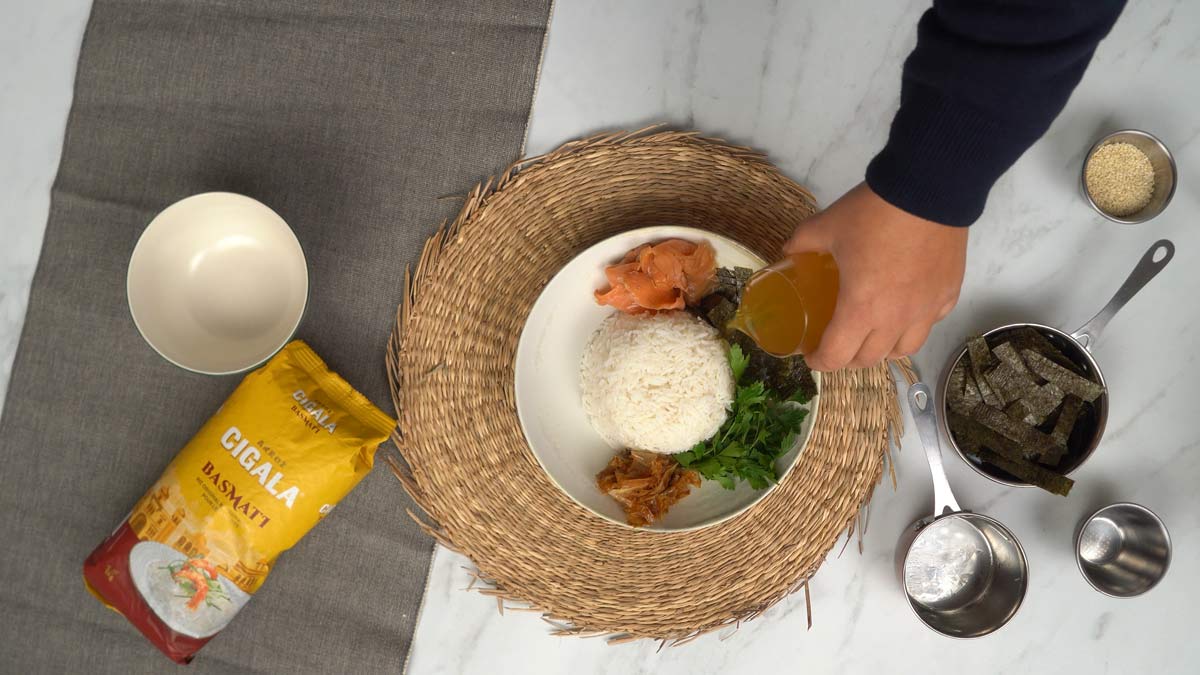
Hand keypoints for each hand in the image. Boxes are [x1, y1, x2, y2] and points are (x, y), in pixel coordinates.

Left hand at [785, 183, 966, 370]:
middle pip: (869, 359)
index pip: (837, 356)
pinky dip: (914, 326)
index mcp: (861, 309)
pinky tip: (907, 312)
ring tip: (873, 336)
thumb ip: (803, 241)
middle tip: (838, 344)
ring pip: (904, 349)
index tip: (812, 356)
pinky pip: (930, 324)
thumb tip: (789, 251)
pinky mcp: (948, 294)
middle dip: (848, 359)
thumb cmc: (874, 213)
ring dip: (883, 350)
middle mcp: (895, 319)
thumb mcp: (827, 225)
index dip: (820, 362)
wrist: (928, 189)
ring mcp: (926, 310)